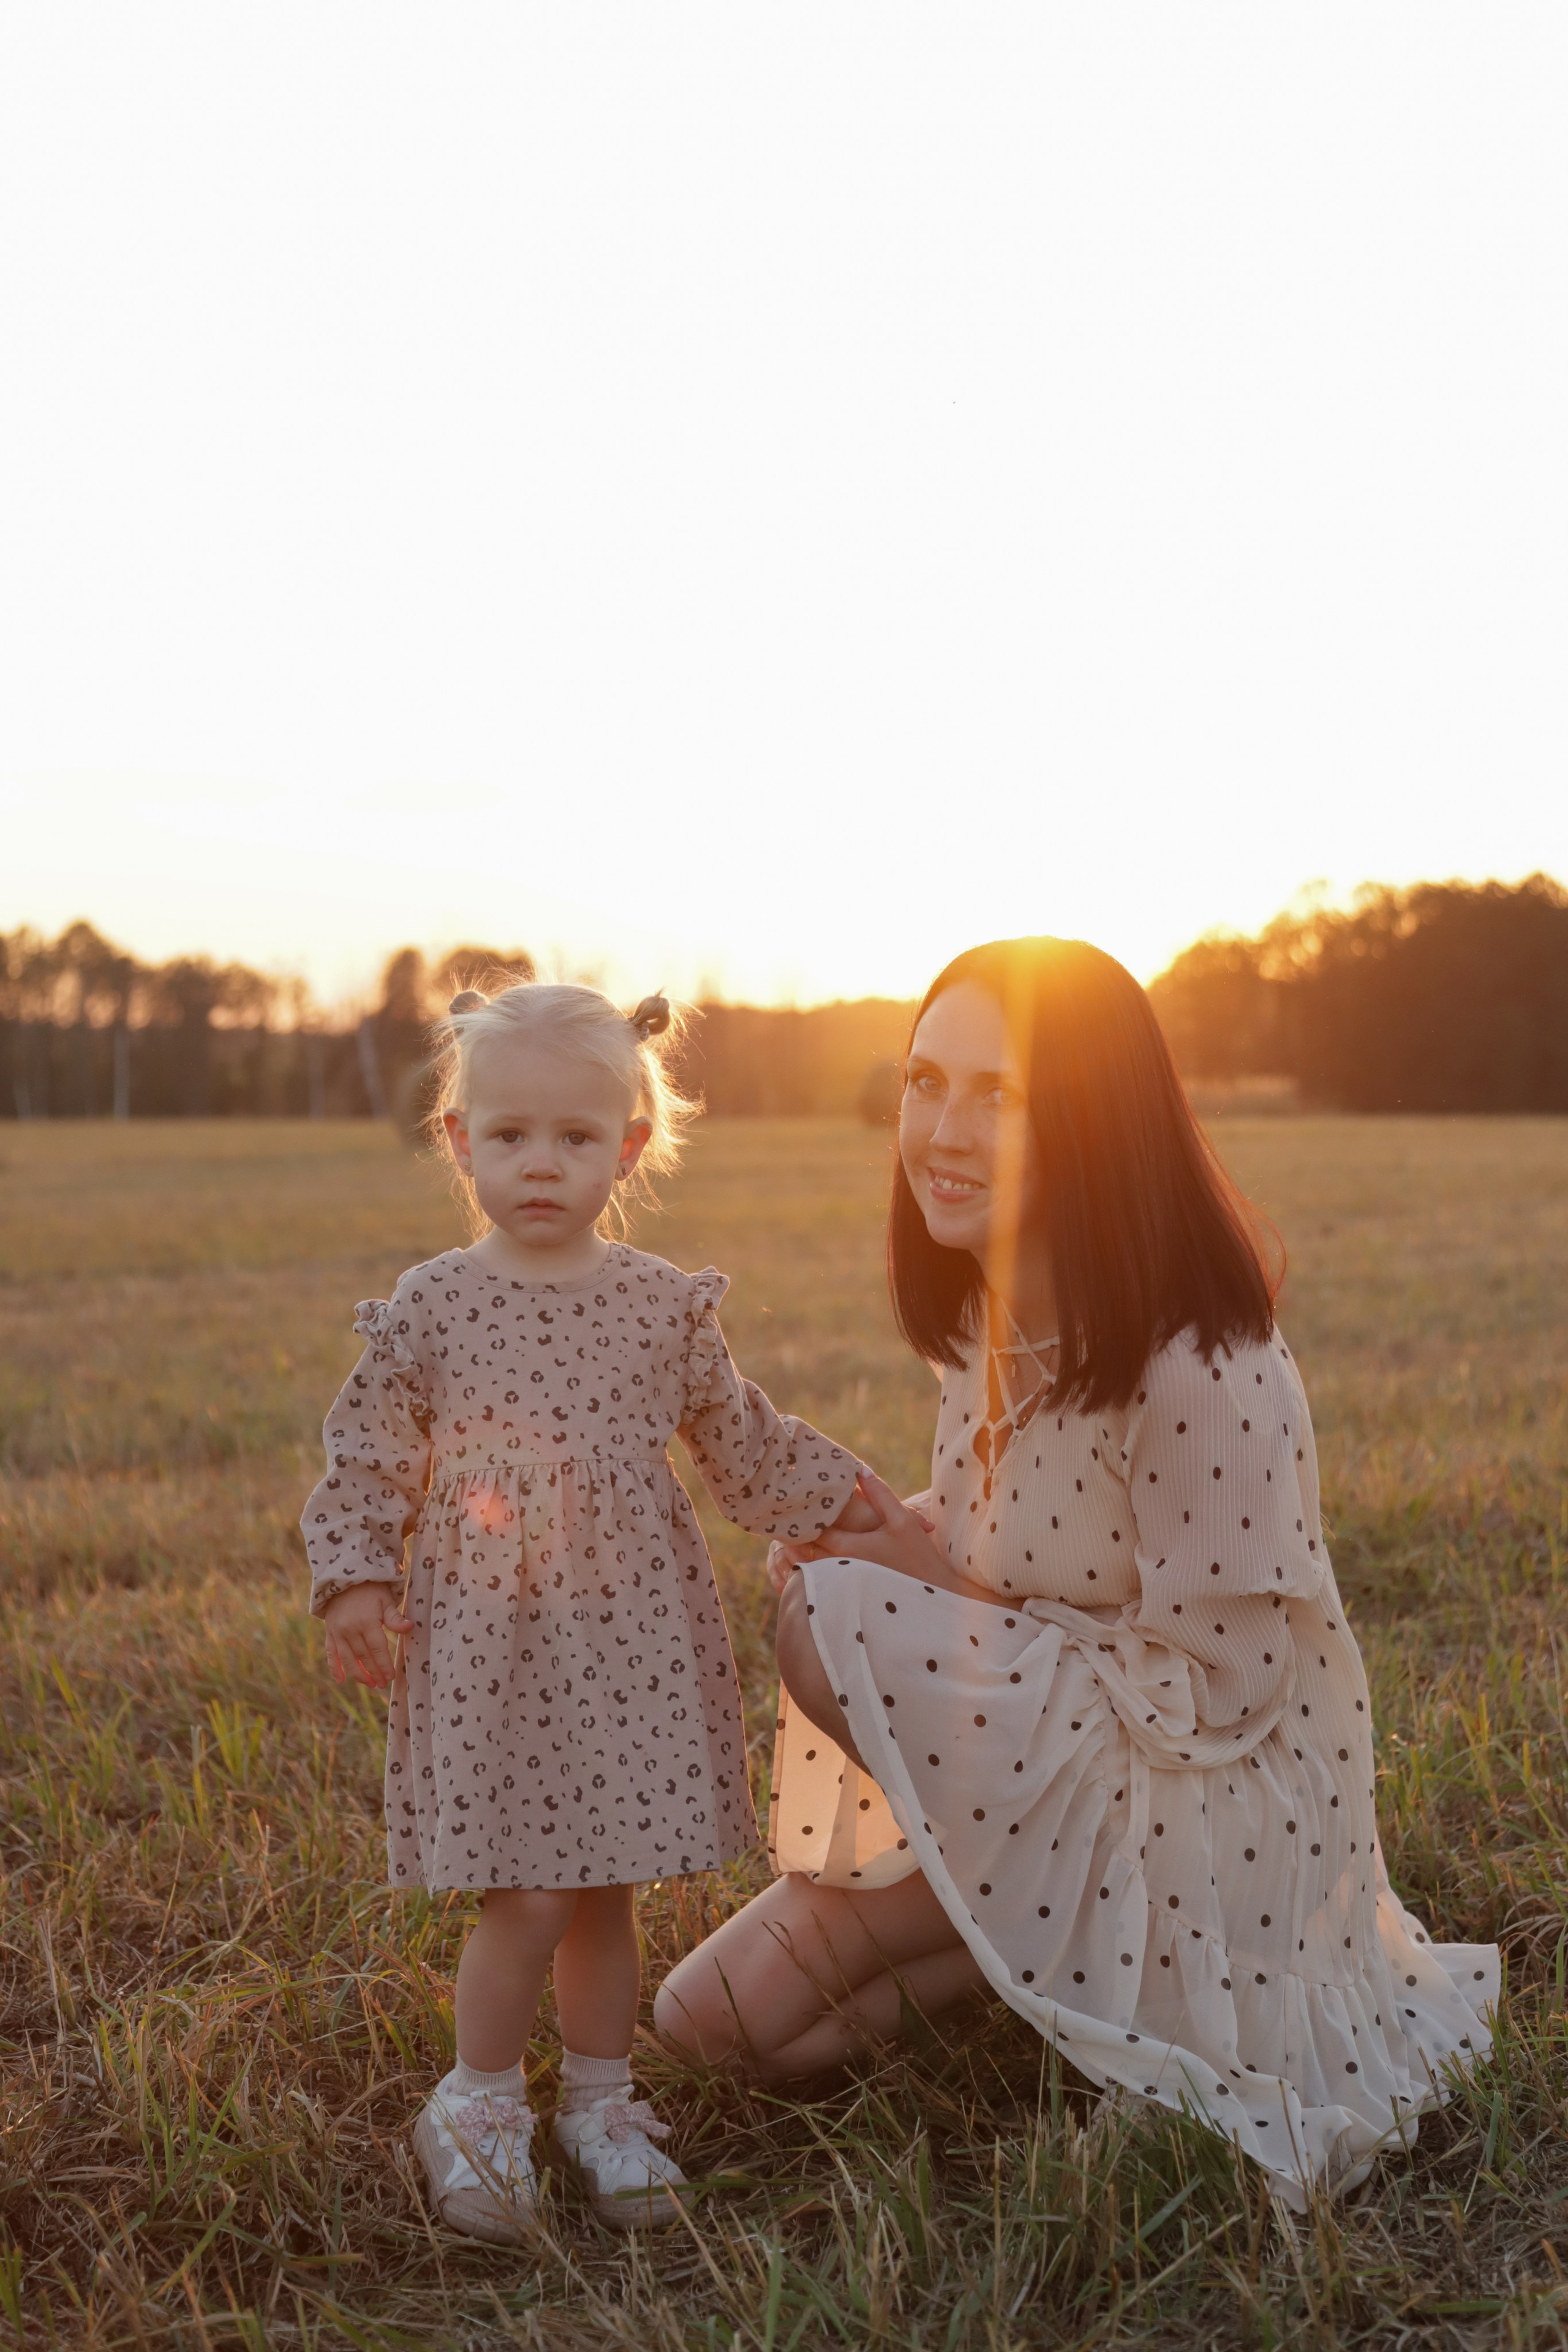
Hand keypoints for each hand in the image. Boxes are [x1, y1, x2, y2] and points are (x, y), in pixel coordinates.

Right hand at [322, 1584, 413, 1687]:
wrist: (345, 1578)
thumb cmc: (371, 1590)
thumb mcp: (385, 1600)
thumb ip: (395, 1618)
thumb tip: (410, 1627)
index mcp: (367, 1622)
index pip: (377, 1649)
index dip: (384, 1664)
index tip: (392, 1677)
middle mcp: (350, 1629)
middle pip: (363, 1656)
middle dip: (374, 1672)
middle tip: (383, 1684)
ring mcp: (337, 1632)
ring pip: (347, 1659)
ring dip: (358, 1674)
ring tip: (370, 1684)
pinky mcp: (330, 1633)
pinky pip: (331, 1653)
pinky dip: (335, 1668)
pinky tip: (341, 1681)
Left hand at [766, 1471, 939, 1592]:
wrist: (931, 1601)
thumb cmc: (918, 1558)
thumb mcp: (901, 1521)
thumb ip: (880, 1494)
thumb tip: (859, 1469)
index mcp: (849, 1549)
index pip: (813, 1527)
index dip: (803, 1512)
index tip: (792, 1498)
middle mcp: (839, 1569)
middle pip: (804, 1548)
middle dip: (794, 1531)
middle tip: (781, 1512)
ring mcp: (840, 1585)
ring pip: (808, 1566)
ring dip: (797, 1551)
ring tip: (787, 1535)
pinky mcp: (845, 1595)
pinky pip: (818, 1581)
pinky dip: (809, 1568)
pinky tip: (808, 1559)